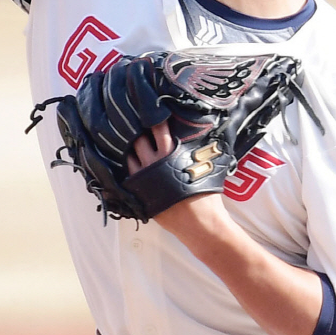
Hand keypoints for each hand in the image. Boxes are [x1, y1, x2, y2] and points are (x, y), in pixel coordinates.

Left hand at [127, 121, 228, 235]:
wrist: (199, 223)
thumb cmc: (206, 196)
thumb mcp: (207, 166)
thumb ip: (198, 149)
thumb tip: (202, 133)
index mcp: (170, 152)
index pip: (157, 127)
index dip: (153, 118)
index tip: (151, 111)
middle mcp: (154, 162)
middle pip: (138, 139)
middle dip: (139, 133)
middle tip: (140, 129)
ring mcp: (143, 178)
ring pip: (130, 156)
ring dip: (133, 151)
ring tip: (137, 148)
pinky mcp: (138, 192)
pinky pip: (128, 174)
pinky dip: (131, 168)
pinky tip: (135, 166)